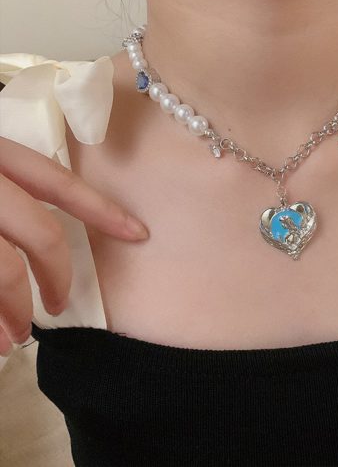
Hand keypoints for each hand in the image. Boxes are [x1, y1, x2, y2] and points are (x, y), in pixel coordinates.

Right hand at [0, 136, 148, 355]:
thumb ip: (11, 188)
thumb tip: (41, 232)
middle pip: (42, 234)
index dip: (104, 211)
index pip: (62, 184)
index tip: (140, 233)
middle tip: (60, 304)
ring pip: (5, 270)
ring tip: (16, 338)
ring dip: (16, 309)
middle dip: (58, 275)